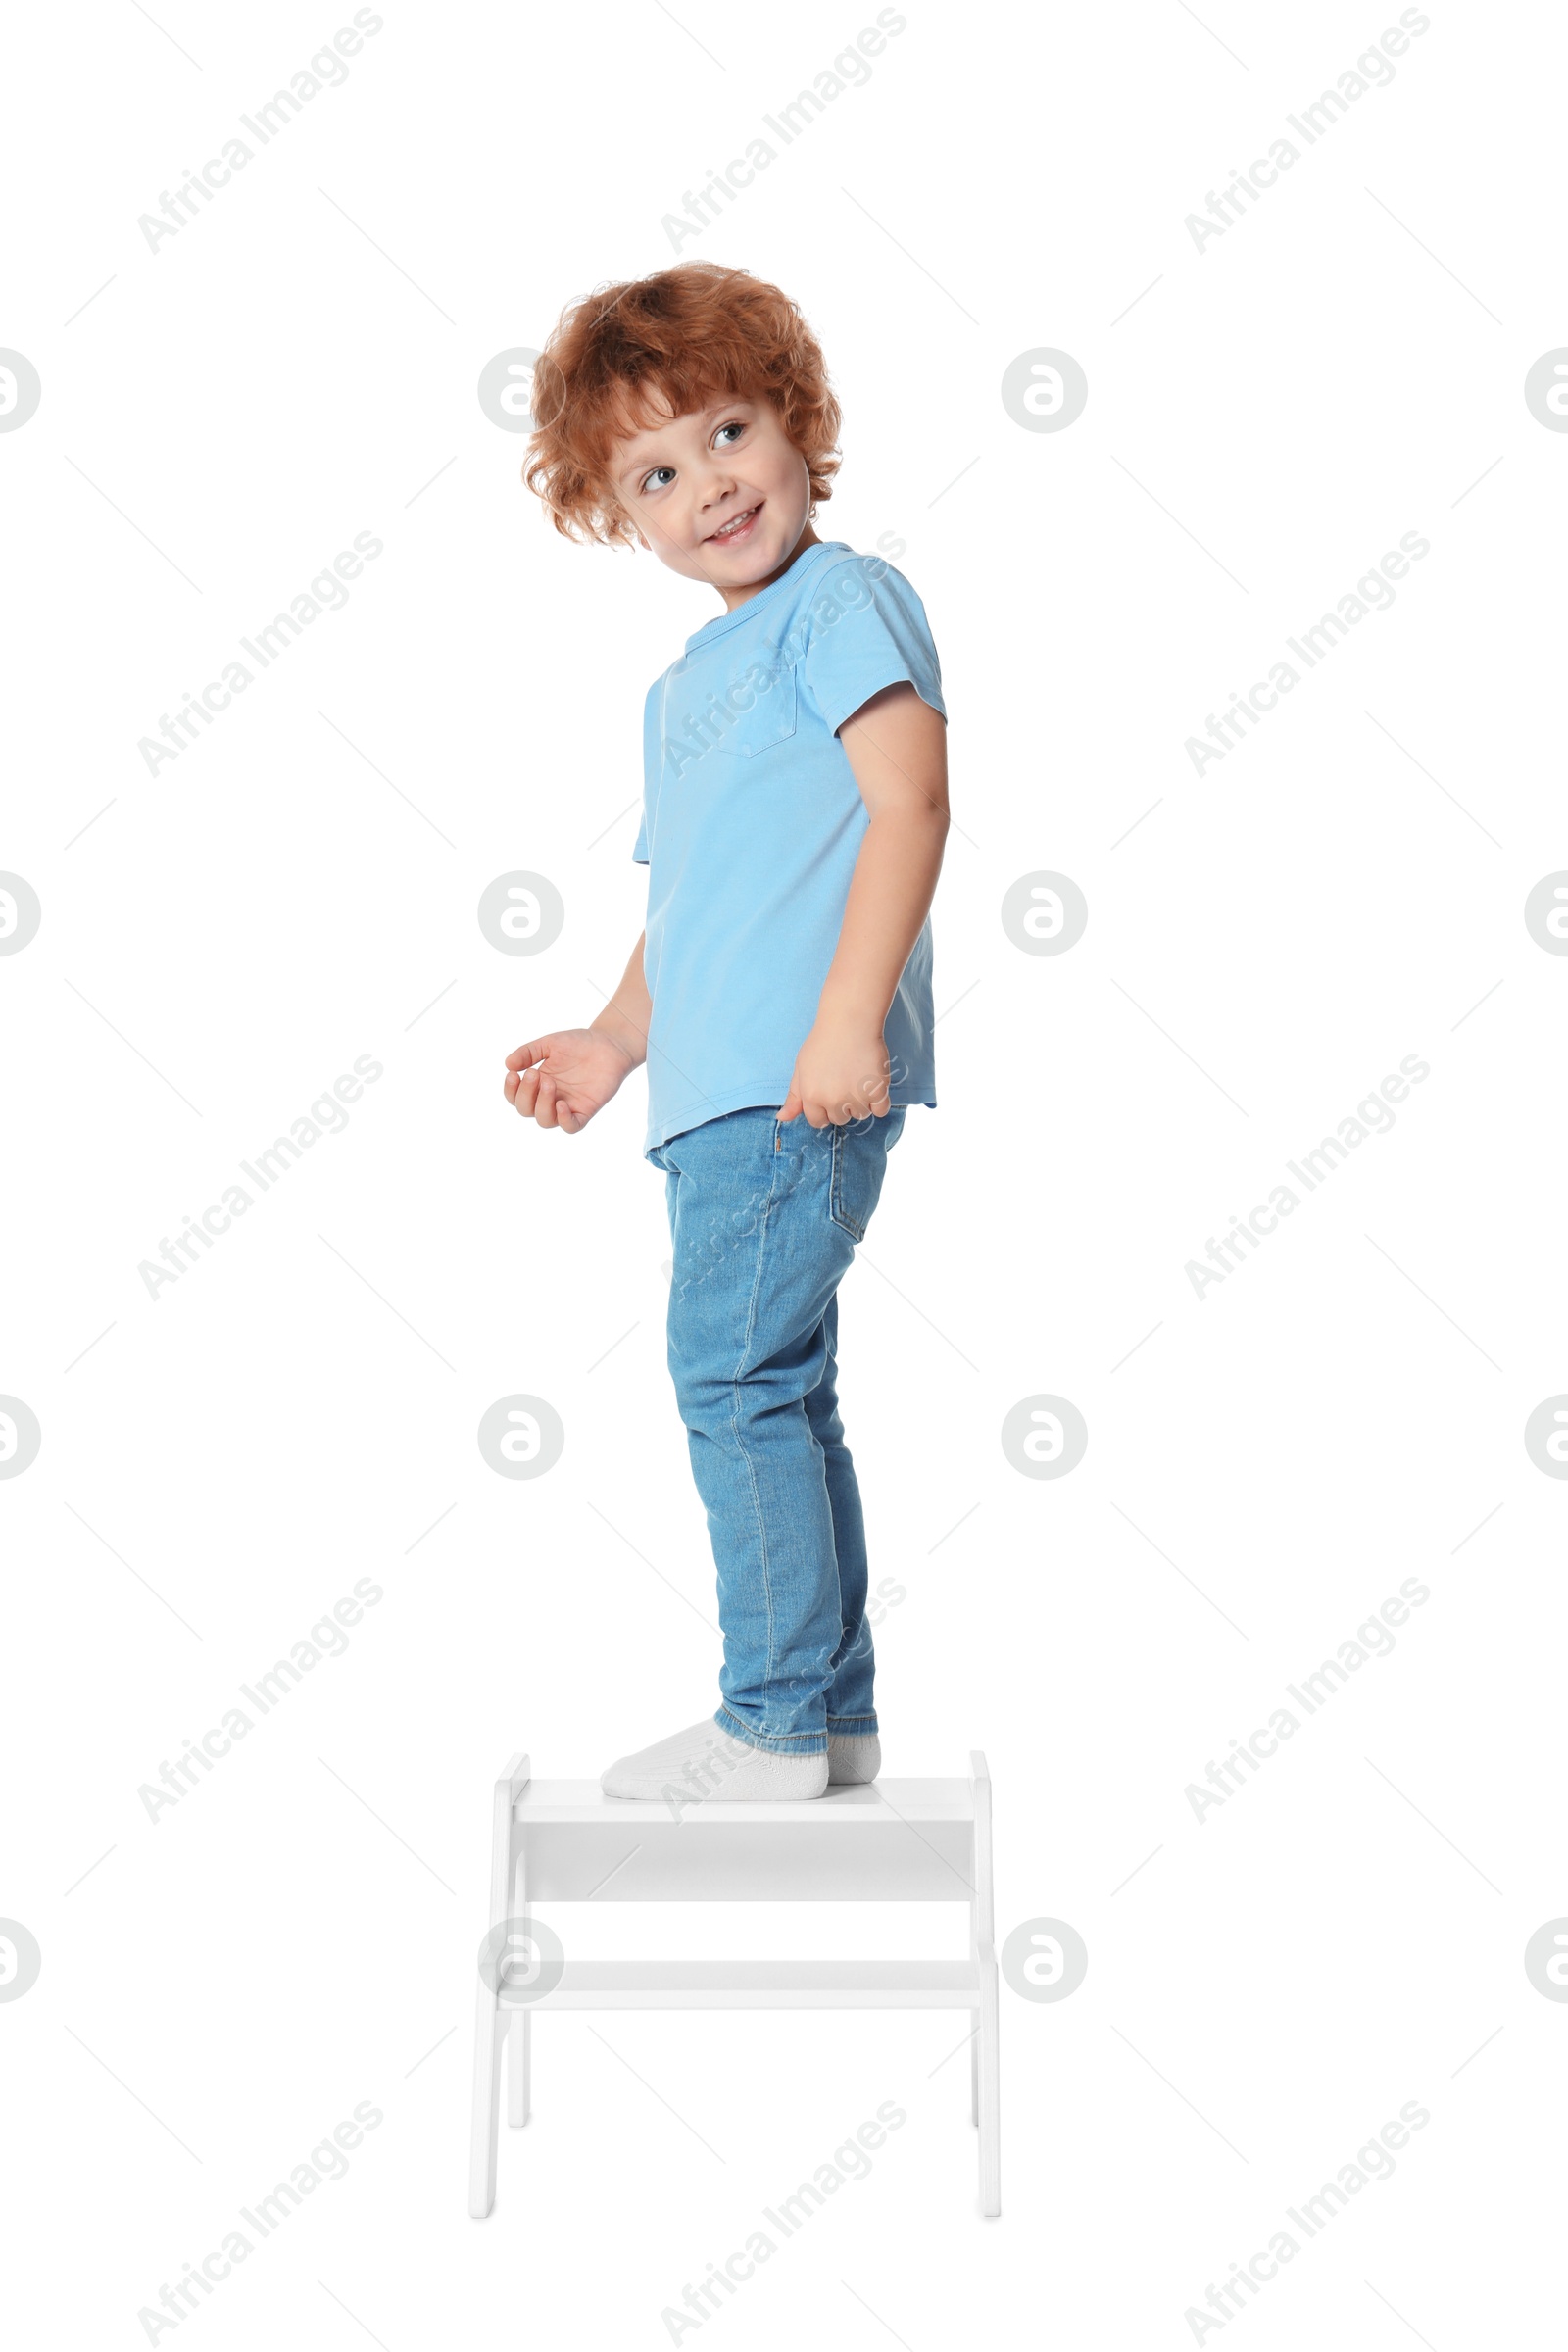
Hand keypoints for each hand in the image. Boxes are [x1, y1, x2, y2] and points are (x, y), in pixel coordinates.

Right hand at [504, 1029, 635, 1133]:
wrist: (609, 1043)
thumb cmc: (579, 1044)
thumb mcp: (549, 1044)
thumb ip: (528, 1053)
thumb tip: (507, 1064)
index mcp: (537, 1084)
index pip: (515, 1097)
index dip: (510, 1090)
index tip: (513, 1074)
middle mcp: (549, 1098)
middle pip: (526, 1110)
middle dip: (525, 1094)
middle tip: (535, 1074)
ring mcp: (567, 1105)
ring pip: (545, 1121)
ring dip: (541, 1104)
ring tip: (549, 1083)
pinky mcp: (585, 1110)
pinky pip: (571, 1126)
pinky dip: (564, 1120)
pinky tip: (561, 1105)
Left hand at [778, 1013, 890, 1127]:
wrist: (849, 1022)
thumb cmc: (823, 1042)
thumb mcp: (801, 1068)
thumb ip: (794, 1096)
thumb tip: (782, 1118)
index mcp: (812, 1096)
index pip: (818, 1121)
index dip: (824, 1109)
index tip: (830, 1094)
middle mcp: (833, 1100)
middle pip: (841, 1119)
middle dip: (843, 1105)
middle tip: (845, 1080)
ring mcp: (856, 1097)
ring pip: (861, 1115)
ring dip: (862, 1102)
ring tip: (859, 1078)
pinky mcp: (877, 1090)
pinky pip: (881, 1111)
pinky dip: (879, 1101)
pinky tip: (873, 1084)